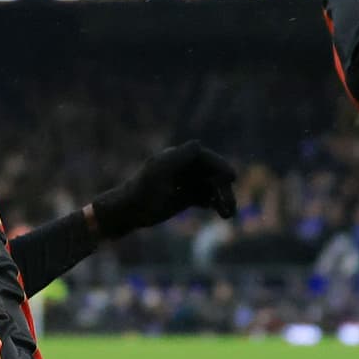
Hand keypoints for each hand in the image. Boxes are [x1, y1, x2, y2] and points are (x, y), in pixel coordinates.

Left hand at [90, 141, 237, 237]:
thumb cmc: (140, 192)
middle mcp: (182, 168)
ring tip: (228, 214)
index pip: (203, 157)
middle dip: (222, 188)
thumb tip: (198, 144)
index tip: (231, 178)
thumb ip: (178, 159)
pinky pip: (205, 197)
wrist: (127, 212)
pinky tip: (221, 212)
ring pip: (210, 187)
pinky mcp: (184, 196)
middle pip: (210, 173)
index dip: (219, 164)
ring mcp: (184, 182)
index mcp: (175, 158)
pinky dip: (214, 203)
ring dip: (221, 198)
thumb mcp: (158, 174)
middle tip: (231, 206)